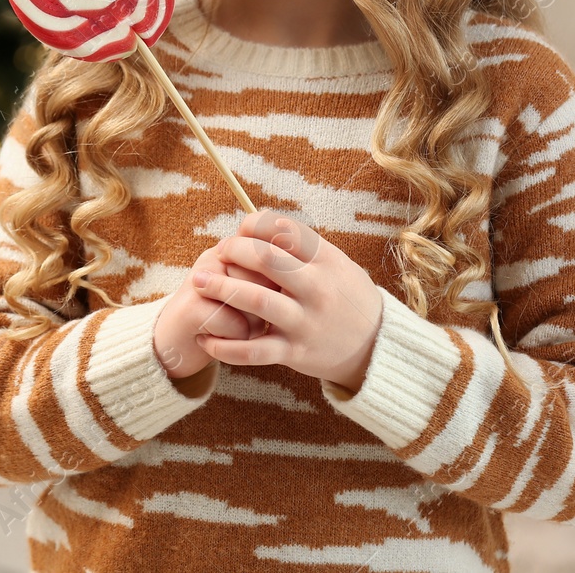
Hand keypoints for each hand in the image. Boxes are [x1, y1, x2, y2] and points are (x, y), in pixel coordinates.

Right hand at [152, 245, 280, 380]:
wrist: (171, 345)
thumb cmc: (219, 320)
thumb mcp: (245, 294)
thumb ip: (270, 281)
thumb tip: (299, 281)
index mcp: (231, 250)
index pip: (274, 256)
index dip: (276, 287)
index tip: (263, 300)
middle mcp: (215, 258)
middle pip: (266, 278)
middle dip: (267, 307)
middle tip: (246, 319)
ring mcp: (201, 280)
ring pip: (253, 299)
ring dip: (252, 323)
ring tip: (234, 328)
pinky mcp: (191, 308)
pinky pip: (234, 323)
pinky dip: (235, 340)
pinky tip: (218, 340)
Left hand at [189, 210, 383, 389]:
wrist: (377, 348)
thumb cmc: (347, 297)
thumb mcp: (337, 263)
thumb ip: (303, 247)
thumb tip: (259, 222)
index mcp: (326, 260)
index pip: (283, 230)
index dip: (253, 225)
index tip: (240, 229)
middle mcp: (316, 288)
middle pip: (265, 259)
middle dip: (233, 251)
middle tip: (218, 252)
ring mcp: (305, 321)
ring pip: (256, 300)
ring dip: (221, 288)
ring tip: (197, 281)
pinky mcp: (295, 352)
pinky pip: (254, 350)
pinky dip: (226, 346)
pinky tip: (206, 338)